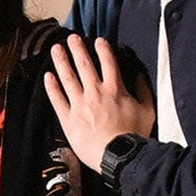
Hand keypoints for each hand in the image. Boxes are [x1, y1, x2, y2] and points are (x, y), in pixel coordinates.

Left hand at [43, 35, 155, 174]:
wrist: (118, 156)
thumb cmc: (134, 136)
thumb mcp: (148, 111)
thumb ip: (144, 91)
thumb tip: (140, 76)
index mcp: (115, 89)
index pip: (108, 62)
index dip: (102, 49)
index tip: (97, 40)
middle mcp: (95, 92)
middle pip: (84, 64)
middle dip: (77, 48)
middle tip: (71, 38)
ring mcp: (80, 104)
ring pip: (68, 78)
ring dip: (61, 61)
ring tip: (56, 49)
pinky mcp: (69, 118)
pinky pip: (57, 99)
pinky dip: (52, 87)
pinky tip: (48, 76)